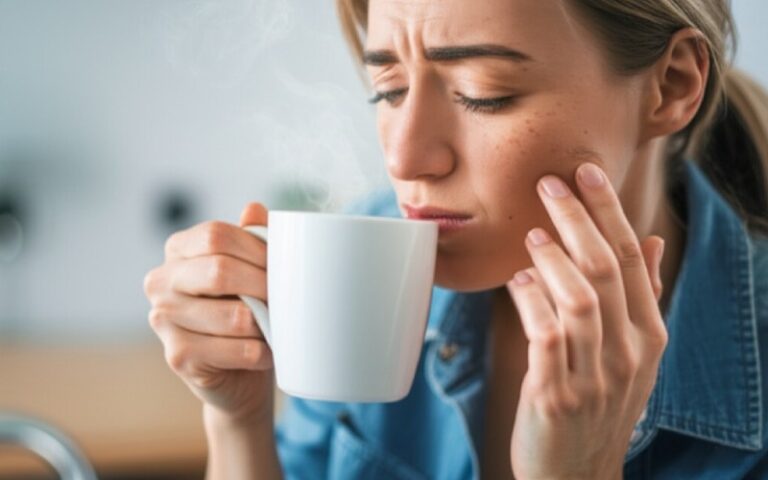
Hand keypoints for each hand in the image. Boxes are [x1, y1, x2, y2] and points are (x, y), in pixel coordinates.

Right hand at [143, 202, 274, 424]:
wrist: (239, 373)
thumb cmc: (246, 310)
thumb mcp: (252, 269)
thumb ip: (253, 237)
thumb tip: (254, 209)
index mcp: (178, 250)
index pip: (216, 235)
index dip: (257, 249)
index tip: (284, 265)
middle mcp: (161, 281)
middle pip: (219, 270)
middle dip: (263, 286)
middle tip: (286, 298)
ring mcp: (163, 319)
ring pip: (233, 316)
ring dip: (266, 323)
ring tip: (277, 326)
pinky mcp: (178, 356)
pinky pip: (235, 350)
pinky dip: (261, 353)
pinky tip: (265, 352)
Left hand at [506, 162, 667, 478]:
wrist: (576, 472)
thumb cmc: (600, 401)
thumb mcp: (633, 353)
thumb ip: (641, 297)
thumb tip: (650, 240)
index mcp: (648, 335)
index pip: (632, 259)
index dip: (608, 211)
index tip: (586, 173)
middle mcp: (627, 352)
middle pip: (605, 269)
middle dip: (577, 219)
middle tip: (549, 183)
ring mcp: (593, 374)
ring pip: (579, 299)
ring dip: (554, 258)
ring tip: (533, 233)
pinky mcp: (555, 394)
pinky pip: (544, 335)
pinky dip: (531, 301)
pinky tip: (518, 281)